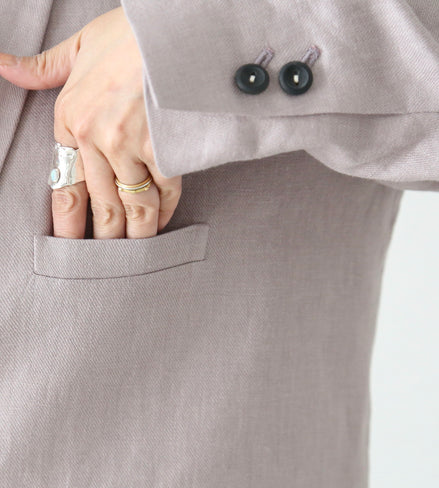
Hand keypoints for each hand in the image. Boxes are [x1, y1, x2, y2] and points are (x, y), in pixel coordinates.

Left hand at [0, 7, 181, 238]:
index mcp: (71, 118)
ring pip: (132, 206)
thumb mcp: (80, 46)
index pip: (65, 185)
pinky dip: (164, 211)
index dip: (67, 222)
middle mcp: (98, 137)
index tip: (68, 246)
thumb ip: (43, 67)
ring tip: (134, 255)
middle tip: (105, 264)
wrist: (178, 27)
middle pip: (99, 204)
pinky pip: (164, 191)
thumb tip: (2, 65)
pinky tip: (161, 223)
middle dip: (102, 239)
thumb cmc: (131, 36)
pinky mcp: (167, 149)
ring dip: (134, 235)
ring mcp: (133, 145)